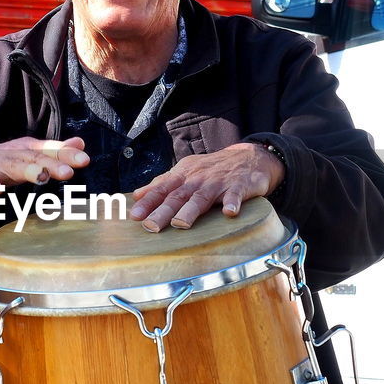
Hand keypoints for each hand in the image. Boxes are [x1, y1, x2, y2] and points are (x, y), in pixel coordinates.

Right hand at [0, 137, 89, 233]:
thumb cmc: (2, 165)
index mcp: (28, 149)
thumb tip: (81, 143)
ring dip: (27, 170)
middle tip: (69, 172)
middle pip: (34, 157)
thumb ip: (54, 152)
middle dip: (51, 163)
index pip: (50, 149)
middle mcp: (14, 153)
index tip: (85, 159)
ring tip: (41, 177)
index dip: (67, 153)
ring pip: (12, 165)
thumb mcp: (30, 157)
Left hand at [129, 142, 283, 231]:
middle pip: (178, 196)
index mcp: (183, 176)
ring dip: (191, 210)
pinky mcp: (239, 187)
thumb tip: (137, 195)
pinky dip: (232, 204)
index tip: (134, 216)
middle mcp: (198, 179)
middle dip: (163, 211)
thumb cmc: (211, 169)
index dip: (148, 201)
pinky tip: (229, 213)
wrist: (248, 158)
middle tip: (151, 226)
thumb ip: (162, 184)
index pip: (162, 188)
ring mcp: (219, 183)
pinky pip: (235, 196)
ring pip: (202, 197)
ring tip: (181, 224)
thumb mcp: (185, 172)